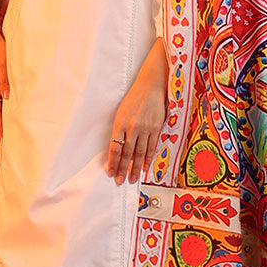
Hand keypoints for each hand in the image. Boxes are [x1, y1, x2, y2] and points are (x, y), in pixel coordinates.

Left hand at [107, 39, 168, 184]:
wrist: (151, 85)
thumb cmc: (134, 98)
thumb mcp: (121, 111)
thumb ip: (119, 129)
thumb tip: (116, 148)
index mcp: (120, 123)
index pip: (115, 147)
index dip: (113, 162)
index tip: (110, 173)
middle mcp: (132, 127)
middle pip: (126, 153)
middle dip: (122, 169)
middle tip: (120, 181)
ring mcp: (145, 128)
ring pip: (139, 153)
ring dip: (135, 168)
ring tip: (132, 179)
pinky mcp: (156, 128)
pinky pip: (151, 147)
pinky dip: (148, 158)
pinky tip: (145, 167)